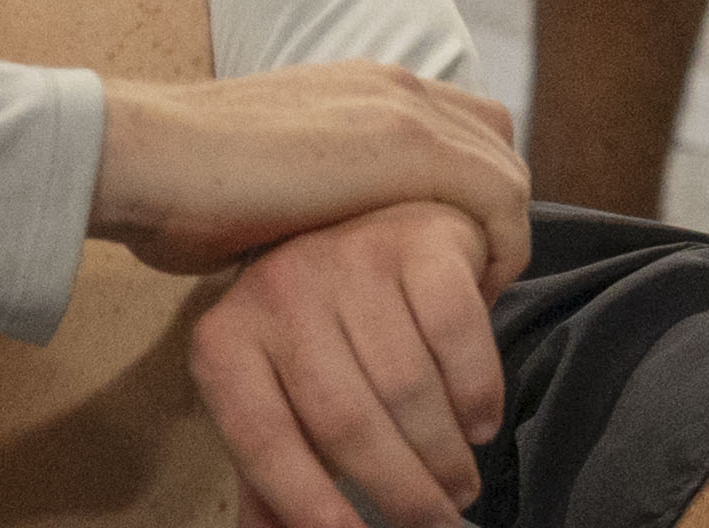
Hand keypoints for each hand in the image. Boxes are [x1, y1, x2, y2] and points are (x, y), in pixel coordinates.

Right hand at [89, 59, 531, 285]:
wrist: (146, 157)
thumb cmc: (177, 187)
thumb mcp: (262, 177)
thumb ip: (305, 188)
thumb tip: (308, 237)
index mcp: (359, 87)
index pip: (455, 122)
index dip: (465, 183)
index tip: (446, 251)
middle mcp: (394, 87)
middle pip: (495, 137)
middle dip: (495, 207)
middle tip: (471, 277)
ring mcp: (405, 111)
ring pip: (506, 170)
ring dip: (503, 236)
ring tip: (477, 299)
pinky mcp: (408, 150)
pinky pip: (501, 197)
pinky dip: (503, 248)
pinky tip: (473, 299)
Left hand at [190, 200, 508, 527]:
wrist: (374, 211)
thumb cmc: (320, 327)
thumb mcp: (278, 390)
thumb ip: (272, 468)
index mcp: (226, 341)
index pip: (264, 439)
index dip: (304, 501)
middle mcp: (279, 291)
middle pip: (346, 421)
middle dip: (399, 489)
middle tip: (434, 523)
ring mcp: (353, 259)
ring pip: (407, 385)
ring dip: (444, 453)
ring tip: (459, 488)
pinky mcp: (422, 240)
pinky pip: (458, 333)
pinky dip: (477, 390)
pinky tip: (482, 424)